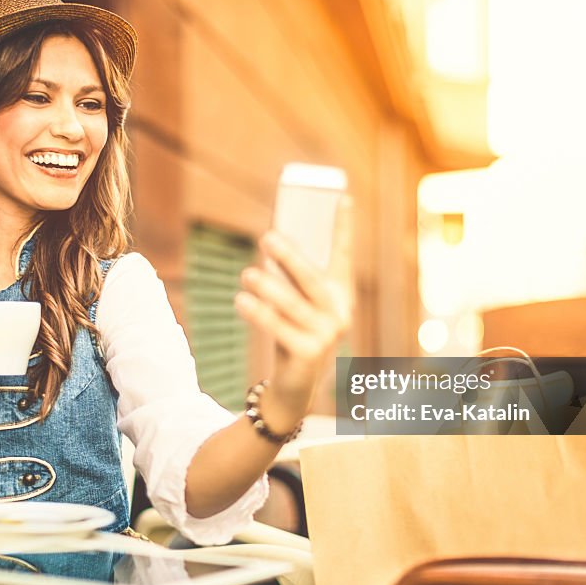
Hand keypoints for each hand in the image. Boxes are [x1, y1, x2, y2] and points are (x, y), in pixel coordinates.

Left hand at [235, 197, 353, 429]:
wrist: (295, 388)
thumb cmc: (293, 334)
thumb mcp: (294, 304)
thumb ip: (289, 278)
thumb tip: (269, 240)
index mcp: (341, 295)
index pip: (344, 256)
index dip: (344, 227)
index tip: (343, 196)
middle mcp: (339, 313)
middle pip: (312, 279)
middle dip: (290, 256)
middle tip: (267, 237)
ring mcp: (327, 336)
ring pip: (292, 305)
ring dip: (268, 288)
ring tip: (247, 275)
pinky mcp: (309, 354)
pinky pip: (279, 328)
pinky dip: (259, 314)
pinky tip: (241, 301)